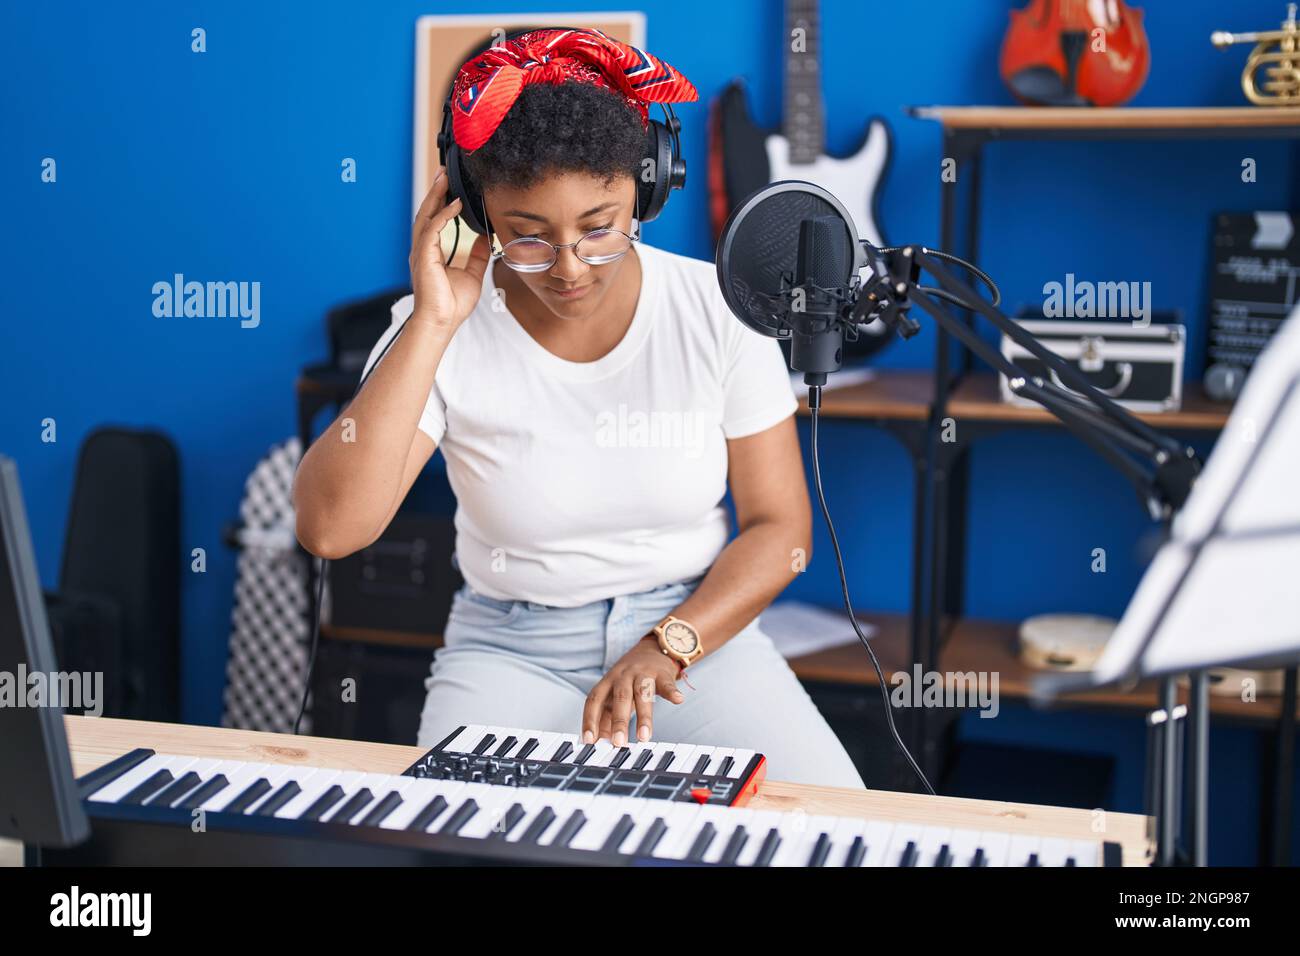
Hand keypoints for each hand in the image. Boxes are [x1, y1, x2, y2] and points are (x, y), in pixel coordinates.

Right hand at [409, 166, 490, 328]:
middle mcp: (423, 249)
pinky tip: (455, 205)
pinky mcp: (424, 257)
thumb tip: (485, 238)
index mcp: (431, 252)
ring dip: (435, 196)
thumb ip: (476, 255)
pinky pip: (432, 229)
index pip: (434, 220)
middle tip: (444, 172)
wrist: (442, 323)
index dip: (441, 202)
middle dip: (435, 191)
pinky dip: (443, 215)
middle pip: (426, 212)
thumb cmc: (452, 305)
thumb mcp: (472, 274)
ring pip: (426, 216)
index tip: (450, 186)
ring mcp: (421, 252)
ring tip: (444, 179)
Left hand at [582, 640, 685, 747]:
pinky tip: (678, 700)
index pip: (594, 700)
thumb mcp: (614, 694)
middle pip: (620, 698)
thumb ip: (605, 717)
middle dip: (618, 721)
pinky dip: (672, 692)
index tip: (589, 740)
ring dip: (643, 716)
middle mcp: (623, 676)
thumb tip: (598, 743)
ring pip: (642, 693)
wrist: (652, 650)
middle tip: (618, 743)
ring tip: (644, 736)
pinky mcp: (662, 673)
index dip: (590, 719)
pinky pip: (667, 683)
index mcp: (608, 682)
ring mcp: (643, 673)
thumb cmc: (630, 679)